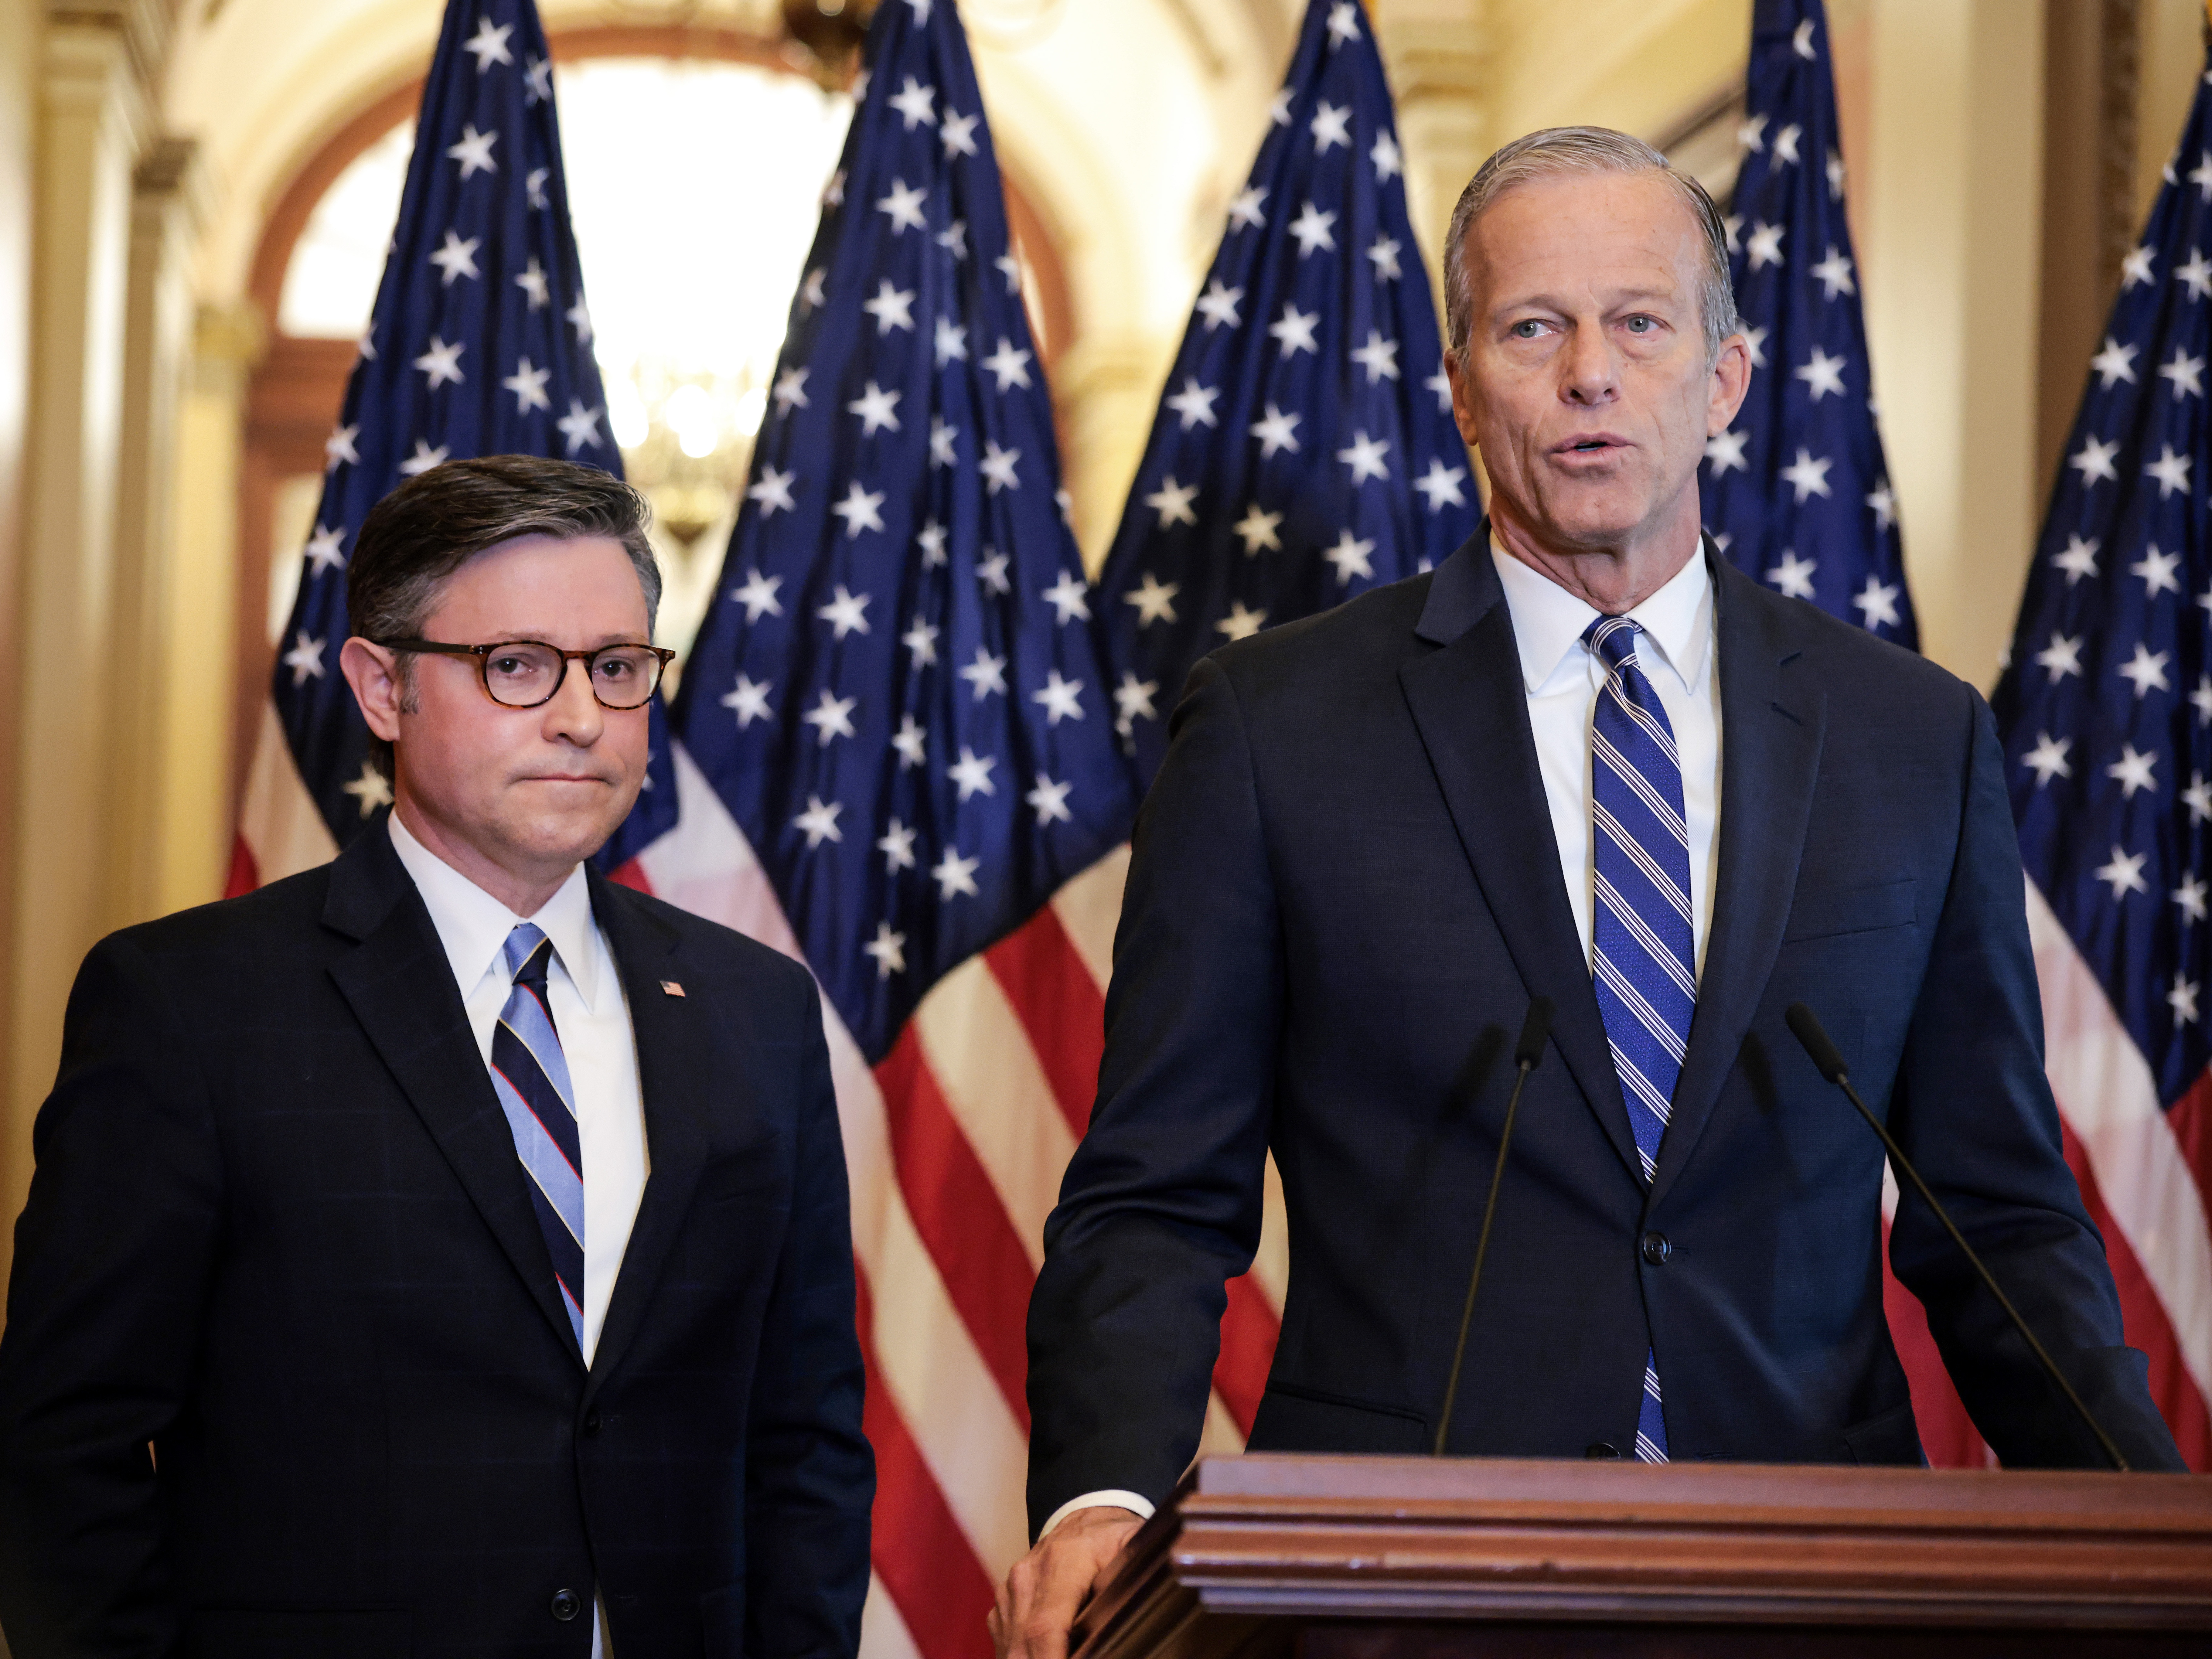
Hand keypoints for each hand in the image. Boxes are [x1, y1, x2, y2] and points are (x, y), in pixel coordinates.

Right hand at [989, 1505, 1143, 1658]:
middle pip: (1023, 1647)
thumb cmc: (1110, 1538)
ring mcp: (1010, 1593)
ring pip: (1011, 1650)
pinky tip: (1048, 1658)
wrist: (1081, 1518)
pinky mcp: (1003, 1607)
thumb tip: (1160, 1594)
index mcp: (1061, 1563)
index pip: (1046, 1627)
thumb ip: (1140, 1570)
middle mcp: (1028, 1577)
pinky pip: (1006, 1646)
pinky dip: (1023, 1658)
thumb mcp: (1134, 1544)